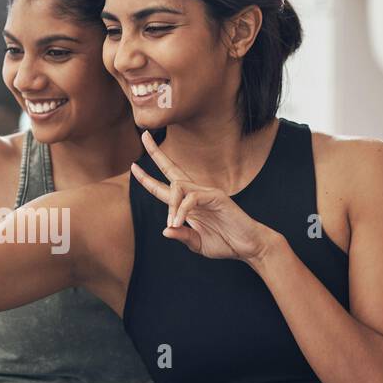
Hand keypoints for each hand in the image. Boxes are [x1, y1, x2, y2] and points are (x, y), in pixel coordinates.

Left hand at [130, 130, 276, 262]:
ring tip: (173, 222)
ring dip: (170, 205)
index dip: (148, 178)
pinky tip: (179, 222)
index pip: (165, 187)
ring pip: (178, 186)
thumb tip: (165, 231)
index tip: (133, 167)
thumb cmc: (225, 243)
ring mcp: (207, 193)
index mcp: (189, 203)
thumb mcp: (197, 243)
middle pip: (171, 169)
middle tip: (143, 135)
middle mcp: (196, 193)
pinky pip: (191, 198)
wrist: (248, 246)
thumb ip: (182, 236)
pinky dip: (182, 210)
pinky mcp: (216, 197)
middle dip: (156, 153)